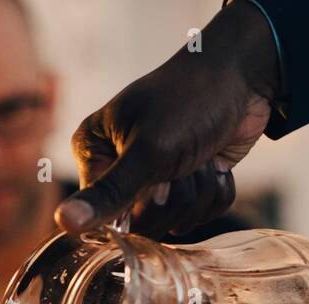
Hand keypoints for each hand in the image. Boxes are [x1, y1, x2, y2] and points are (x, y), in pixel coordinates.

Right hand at [55, 0, 278, 236]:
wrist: (244, 75)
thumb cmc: (190, 100)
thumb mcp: (148, 150)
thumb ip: (110, 193)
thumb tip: (64, 223)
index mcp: (94, 153)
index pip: (105, 214)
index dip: (139, 207)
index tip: (159, 179)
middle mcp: (119, 166)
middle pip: (143, 223)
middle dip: (175, 197)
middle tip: (184, 163)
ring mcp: (153, 176)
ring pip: (176, 220)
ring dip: (199, 193)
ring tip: (202, 158)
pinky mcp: (185, 183)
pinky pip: (200, 215)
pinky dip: (215, 193)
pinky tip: (216, 165)